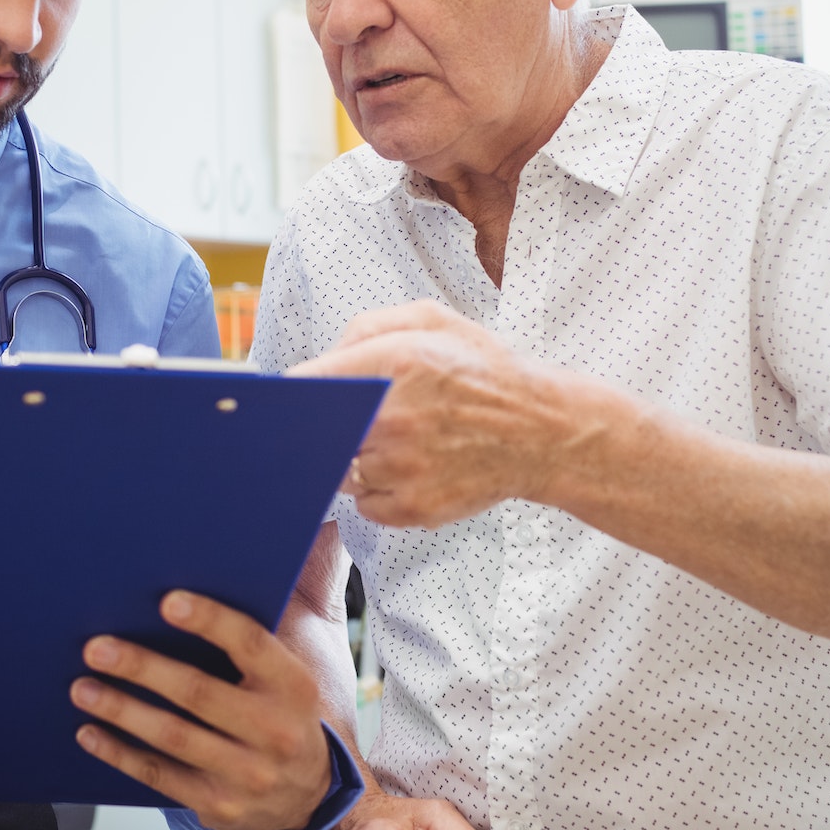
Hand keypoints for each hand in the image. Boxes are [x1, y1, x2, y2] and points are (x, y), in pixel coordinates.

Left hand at [70, 591, 331, 829]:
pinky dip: (119, 752)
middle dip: (142, 668)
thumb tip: (174, 604)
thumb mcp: (284, 680)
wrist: (309, 796)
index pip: (251, 645)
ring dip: (121, 710)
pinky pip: (159, 776)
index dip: (210, 620)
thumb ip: (245, 648)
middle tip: (96, 648)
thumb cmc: (281, 718)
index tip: (167, 601)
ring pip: (173, 736)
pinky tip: (91, 733)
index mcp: (292, 687)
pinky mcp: (219, 807)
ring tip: (83, 688)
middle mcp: (274, 732)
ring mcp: (247, 775)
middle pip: (198, 693)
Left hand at [293, 301, 590, 527]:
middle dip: (328, 426)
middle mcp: (393, 418)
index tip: (286, 401)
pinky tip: (411, 469)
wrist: (543, 432)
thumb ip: (367, 327)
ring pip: (340, 471)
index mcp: (395, 362)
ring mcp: (402, 468)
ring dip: (357, 457)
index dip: (291, 395)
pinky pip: (365, 504)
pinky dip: (378, 490)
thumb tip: (324, 358)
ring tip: (398, 440)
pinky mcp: (413, 508)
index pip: (307, 384)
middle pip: (317, 434)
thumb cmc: (485, 373)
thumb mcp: (433, 320)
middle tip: (356, 418)